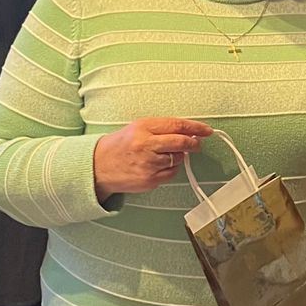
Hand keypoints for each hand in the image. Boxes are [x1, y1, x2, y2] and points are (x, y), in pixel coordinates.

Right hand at [93, 118, 211, 200]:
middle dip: (194, 143)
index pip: (177, 125)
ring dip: (179, 157)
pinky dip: (170, 169)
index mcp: (143, 128)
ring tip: (164, 155)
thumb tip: (190, 132)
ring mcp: (148, 164)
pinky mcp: (149, 180)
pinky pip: (171, 174)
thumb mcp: (138, 128)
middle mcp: (146, 145)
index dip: (196, 127)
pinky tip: (159, 166)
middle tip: (197, 144)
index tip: (207, 130)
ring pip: (178, 160)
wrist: (98, 166)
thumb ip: (162, 129)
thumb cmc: (121, 145)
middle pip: (181, 143)